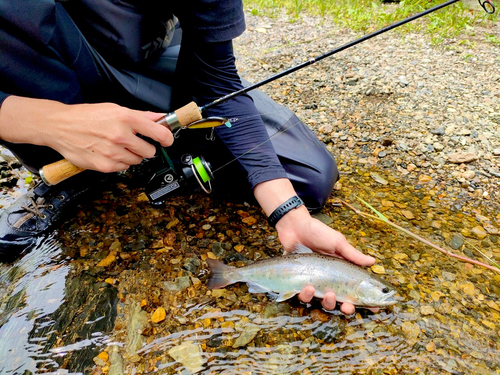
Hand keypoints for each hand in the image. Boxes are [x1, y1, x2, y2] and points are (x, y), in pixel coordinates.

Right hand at [0, 96, 172, 171]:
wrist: (60, 126)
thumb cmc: (87, 116)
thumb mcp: (115, 109)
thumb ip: (141, 115)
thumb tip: (161, 118)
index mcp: (126, 118)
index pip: (159, 133)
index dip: (167, 138)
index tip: (167, 140)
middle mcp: (121, 136)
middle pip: (150, 151)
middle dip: (145, 147)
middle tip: (133, 141)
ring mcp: (113, 152)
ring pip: (137, 161)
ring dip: (131, 155)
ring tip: (117, 146)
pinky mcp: (105, 166)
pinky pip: (124, 168)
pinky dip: (120, 162)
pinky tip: (109, 152)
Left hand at [275, 206, 377, 313]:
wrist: (294, 226)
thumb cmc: (317, 233)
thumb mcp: (337, 242)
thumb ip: (352, 255)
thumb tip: (373, 262)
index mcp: (341, 271)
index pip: (355, 289)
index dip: (364, 300)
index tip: (375, 309)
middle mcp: (328, 279)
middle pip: (340, 301)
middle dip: (345, 308)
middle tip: (346, 306)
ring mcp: (314, 282)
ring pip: (322, 302)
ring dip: (327, 302)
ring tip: (327, 294)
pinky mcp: (299, 282)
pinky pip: (303, 296)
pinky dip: (306, 295)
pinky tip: (307, 287)